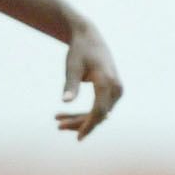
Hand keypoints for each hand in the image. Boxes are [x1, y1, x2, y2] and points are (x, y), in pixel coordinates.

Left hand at [56, 23, 121, 138]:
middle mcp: (116, 88)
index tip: (78, 137)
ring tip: (58, 121)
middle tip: (57, 125)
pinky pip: (100, 106)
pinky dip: (85, 112)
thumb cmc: (79, 50)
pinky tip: (67, 115)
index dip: (89, 125)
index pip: (99, 111)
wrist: (90, 37)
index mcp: (106, 82)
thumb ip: (70, 85)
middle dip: (79, 123)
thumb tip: (65, 101)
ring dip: (80, 119)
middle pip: (99, 114)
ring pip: (100, 112)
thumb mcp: (72, 66)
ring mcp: (116, 90)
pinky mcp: (113, 91)